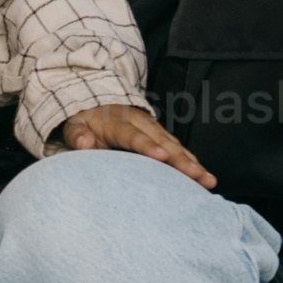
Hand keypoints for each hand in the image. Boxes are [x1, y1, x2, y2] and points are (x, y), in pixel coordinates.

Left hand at [54, 100, 215, 188]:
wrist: (97, 101)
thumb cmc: (85, 121)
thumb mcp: (74, 124)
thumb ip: (77, 135)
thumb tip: (84, 143)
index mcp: (119, 123)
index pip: (134, 136)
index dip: (148, 146)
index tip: (162, 157)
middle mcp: (142, 124)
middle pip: (164, 143)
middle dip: (182, 160)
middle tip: (198, 176)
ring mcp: (154, 130)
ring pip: (176, 147)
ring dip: (193, 163)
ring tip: (209, 181)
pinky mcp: (161, 137)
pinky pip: (178, 150)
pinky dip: (192, 163)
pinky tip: (204, 178)